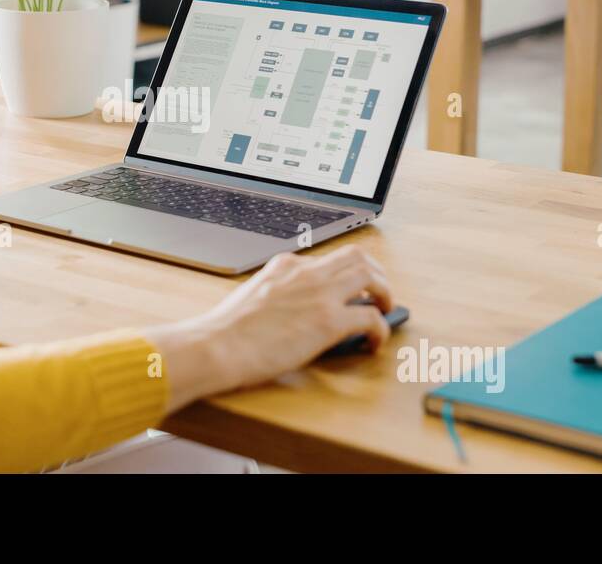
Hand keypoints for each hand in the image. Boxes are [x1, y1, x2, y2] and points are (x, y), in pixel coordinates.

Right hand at [144, 245, 392, 412]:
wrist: (217, 345)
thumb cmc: (226, 330)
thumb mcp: (255, 296)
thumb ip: (280, 295)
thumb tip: (300, 312)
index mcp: (285, 264)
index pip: (327, 259)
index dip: (344, 273)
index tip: (350, 287)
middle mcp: (306, 272)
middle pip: (357, 256)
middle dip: (375, 273)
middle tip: (379, 293)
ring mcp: (319, 294)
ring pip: (371, 277)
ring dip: (384, 293)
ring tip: (384, 311)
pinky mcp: (328, 321)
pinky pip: (371, 318)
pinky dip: (380, 329)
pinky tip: (373, 343)